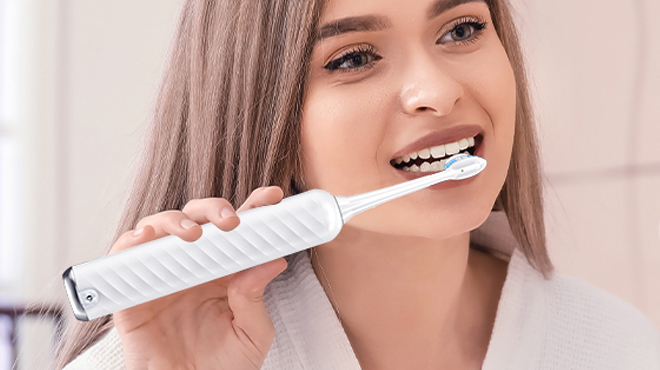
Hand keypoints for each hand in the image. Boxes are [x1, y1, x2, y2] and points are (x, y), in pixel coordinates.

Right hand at [110, 186, 287, 369]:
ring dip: (175, 222)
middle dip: (214, 209)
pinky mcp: (132, 294)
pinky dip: (130, 243)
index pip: (239, 232)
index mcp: (225, 272)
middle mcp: (193, 267)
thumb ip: (256, 298)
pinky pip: (123, 259)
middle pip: (199, 219)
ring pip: (160, 228)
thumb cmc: (223, 369)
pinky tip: (145, 239)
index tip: (273, 197)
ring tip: (193, 235)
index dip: (254, 209)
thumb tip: (271, 261)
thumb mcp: (251, 335)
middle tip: (232, 221)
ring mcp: (162, 276)